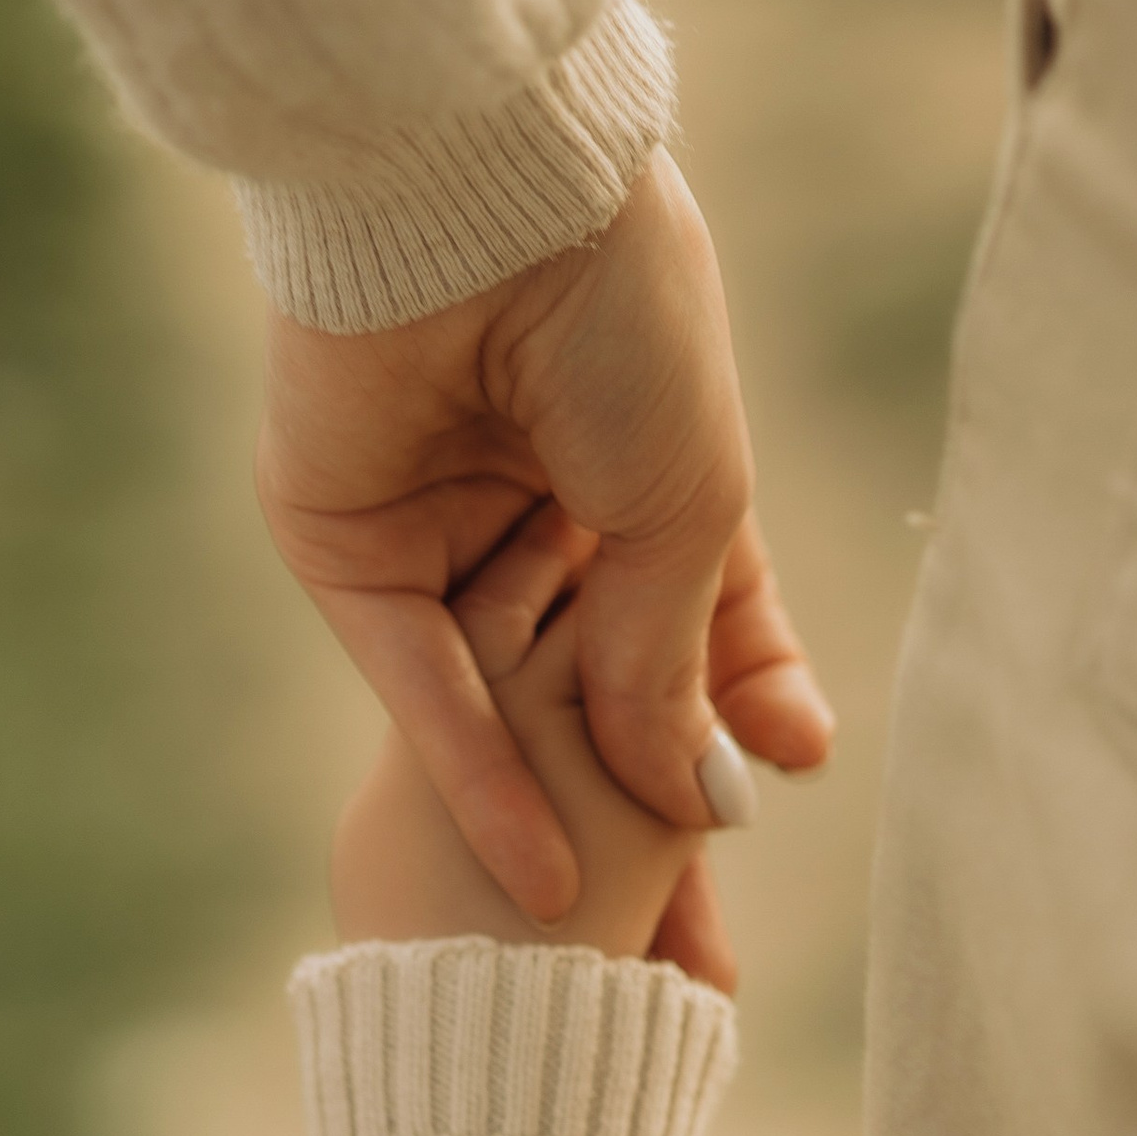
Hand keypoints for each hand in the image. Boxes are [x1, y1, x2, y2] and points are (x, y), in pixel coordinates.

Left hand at [259, 151, 831, 924]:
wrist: (474, 199)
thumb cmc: (617, 316)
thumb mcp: (686, 501)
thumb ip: (675, 656)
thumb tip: (693, 802)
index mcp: (636, 460)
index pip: (701, 611)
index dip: (743, 699)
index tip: (787, 770)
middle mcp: (538, 503)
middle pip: (599, 681)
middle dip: (650, 806)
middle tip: (702, 931)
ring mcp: (441, 531)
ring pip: (511, 701)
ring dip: (567, 816)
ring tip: (619, 936)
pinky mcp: (348, 553)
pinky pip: (420, 692)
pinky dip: (478, 779)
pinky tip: (538, 871)